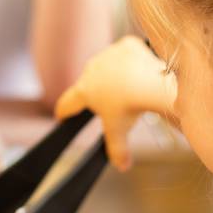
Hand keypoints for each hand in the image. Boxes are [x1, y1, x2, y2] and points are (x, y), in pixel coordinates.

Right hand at [55, 35, 176, 170]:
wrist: (151, 83)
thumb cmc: (132, 107)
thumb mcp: (120, 131)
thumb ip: (117, 150)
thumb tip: (122, 167)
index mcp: (84, 91)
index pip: (67, 103)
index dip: (64, 112)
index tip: (62, 115)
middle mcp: (91, 70)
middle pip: (89, 83)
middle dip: (96, 92)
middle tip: (110, 103)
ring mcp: (107, 55)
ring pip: (108, 66)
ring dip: (114, 74)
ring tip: (129, 86)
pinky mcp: (125, 45)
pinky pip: (126, 53)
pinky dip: (131, 60)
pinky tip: (139, 68)